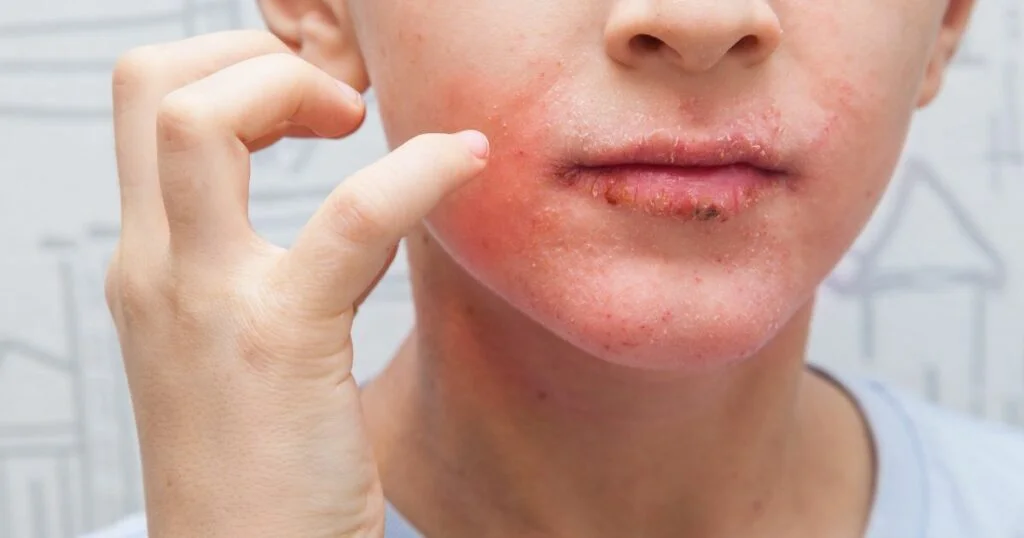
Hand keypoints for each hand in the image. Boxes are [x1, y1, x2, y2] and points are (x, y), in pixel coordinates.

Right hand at [105, 29, 488, 537]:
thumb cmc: (258, 466)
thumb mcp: (234, 347)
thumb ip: (260, 272)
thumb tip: (352, 213)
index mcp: (151, 265)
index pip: (146, 104)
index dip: (228, 68)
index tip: (310, 103)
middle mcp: (157, 269)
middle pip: (151, 85)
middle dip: (249, 56)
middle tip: (334, 104)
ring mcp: (206, 300)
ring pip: (204, 122)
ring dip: (295, 87)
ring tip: (363, 122)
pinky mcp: (279, 341)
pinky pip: (351, 216)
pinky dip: (417, 172)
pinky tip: (464, 164)